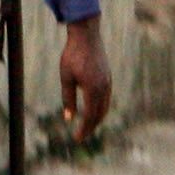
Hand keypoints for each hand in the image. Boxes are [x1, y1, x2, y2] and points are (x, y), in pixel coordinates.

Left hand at [58, 19, 111, 143]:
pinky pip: (106, 98)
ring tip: (88, 126)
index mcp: (93, 89)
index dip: (84, 129)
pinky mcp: (108, 77)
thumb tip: (69, 118)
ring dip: (97, 118)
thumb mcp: (66, 77)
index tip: (77, 138)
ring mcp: (108, 82)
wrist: (87, 35)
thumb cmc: (72, 55)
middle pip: (100, 114)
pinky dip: (100, 108)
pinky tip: (93, 109)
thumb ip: (68, 98)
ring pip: (105, 107)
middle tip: (82, 136)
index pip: (90, 116)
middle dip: (91, 127)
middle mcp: (103, 87)